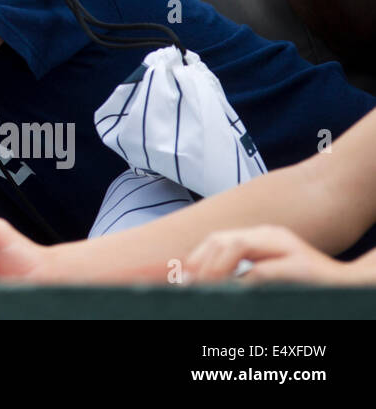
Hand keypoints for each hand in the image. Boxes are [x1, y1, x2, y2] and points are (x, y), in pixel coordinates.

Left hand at [184, 225, 362, 284]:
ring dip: (216, 267)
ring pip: (239, 245)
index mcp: (262, 237)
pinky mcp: (302, 266)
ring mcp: (288, 248)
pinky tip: (233, 293)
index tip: (180, 277)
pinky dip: (243, 281)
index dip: (195, 256)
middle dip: (201, 261)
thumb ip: (243, 271)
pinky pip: (263, 270)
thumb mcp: (269, 274)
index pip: (218, 239)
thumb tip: (204, 281)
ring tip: (204, 287)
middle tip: (187, 284)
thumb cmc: (306, 284)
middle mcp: (272, 236)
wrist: (350, 285)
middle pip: (224, 239)